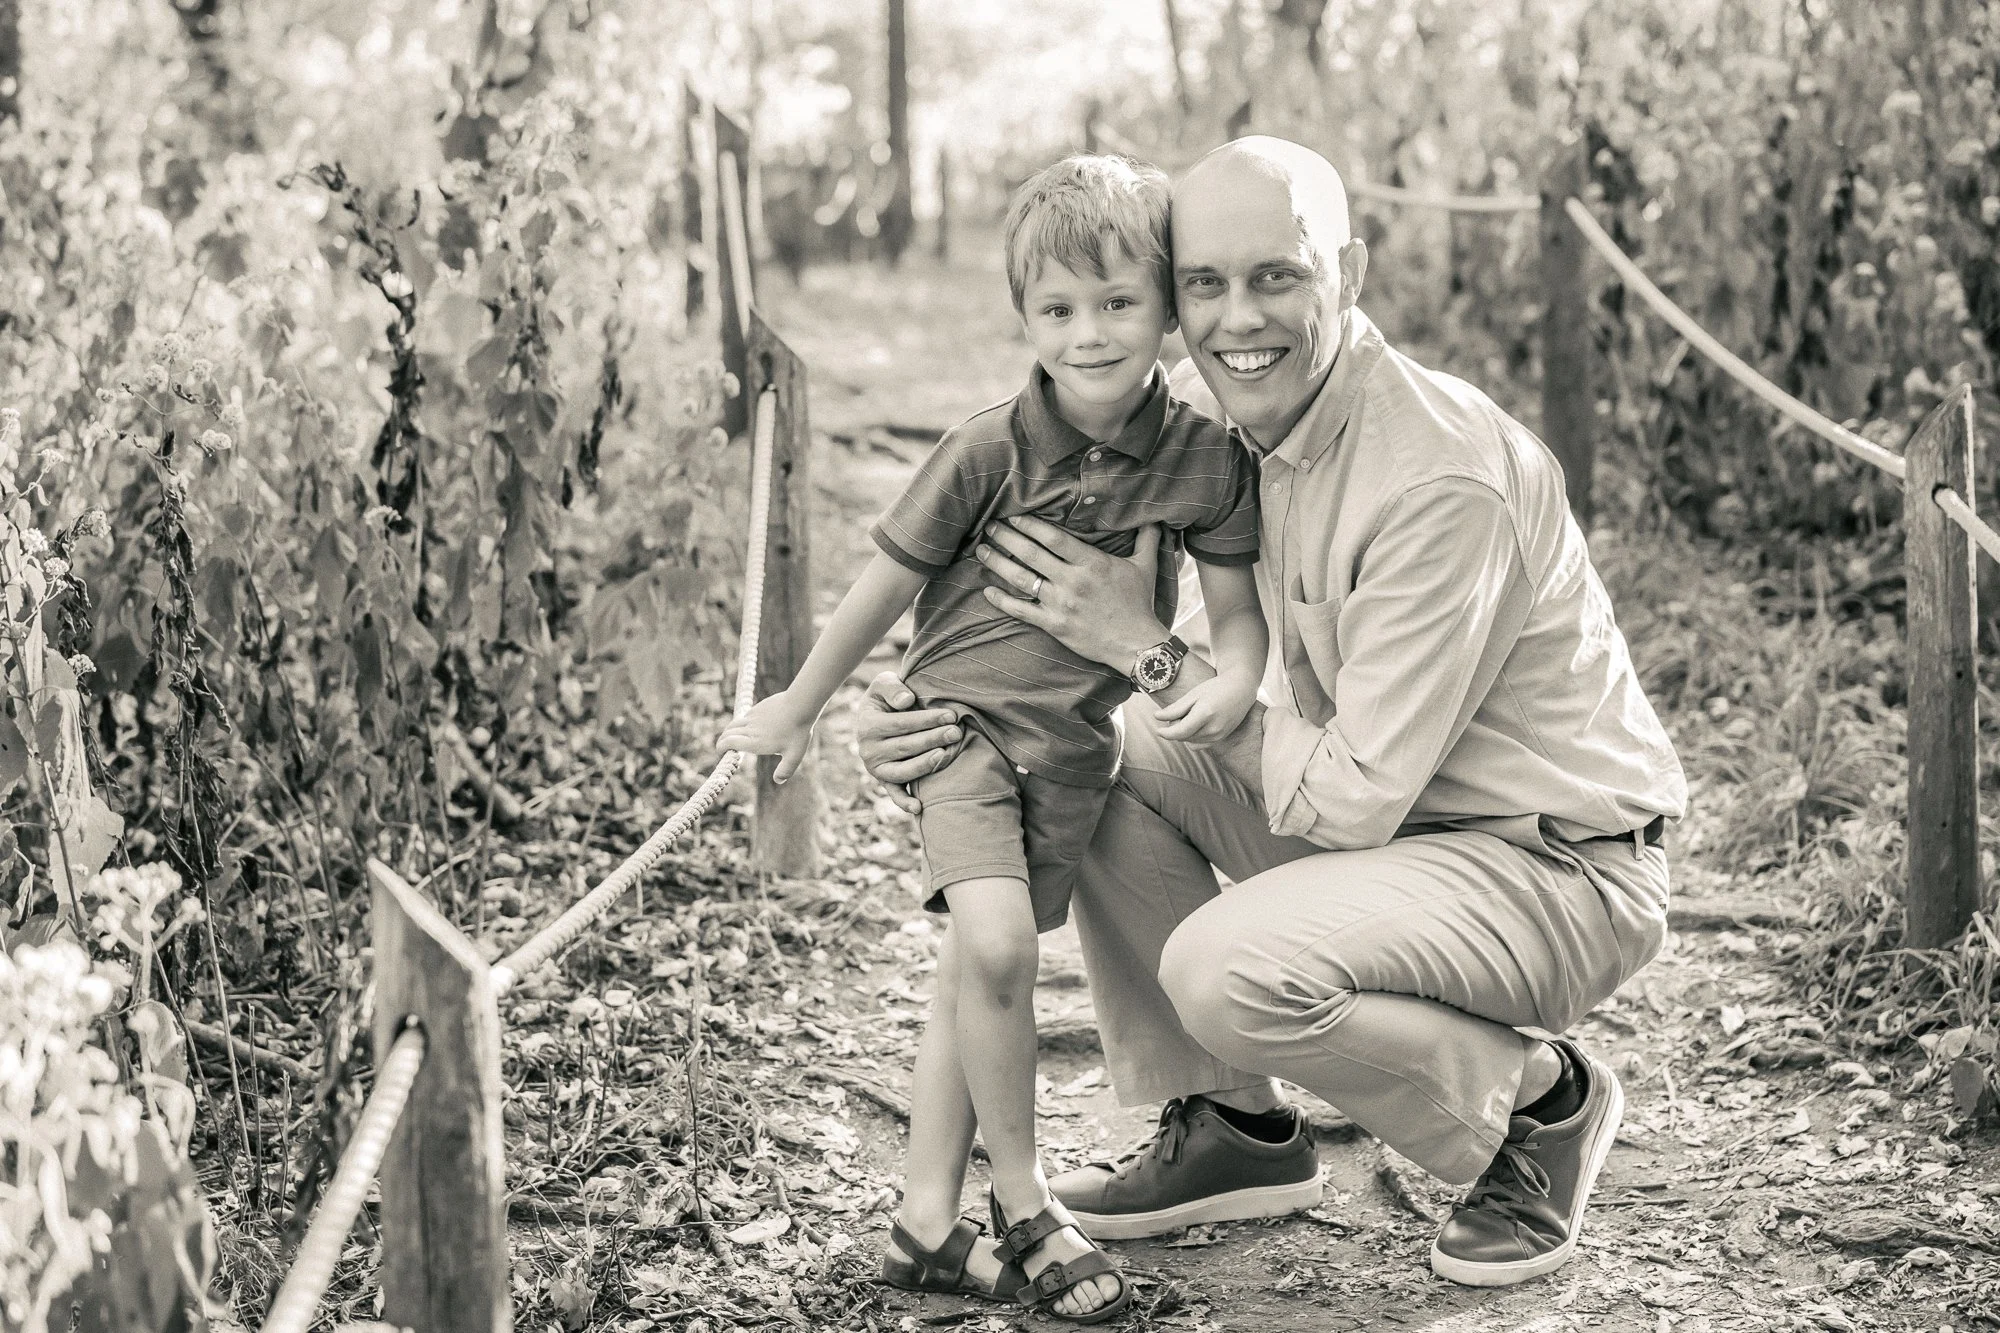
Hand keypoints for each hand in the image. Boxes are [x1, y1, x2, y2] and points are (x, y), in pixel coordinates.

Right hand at [717, 690, 815, 782]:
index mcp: (755, 742)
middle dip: (722, 741)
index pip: (728, 743)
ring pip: (734, 724)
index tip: (721, 753)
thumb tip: (778, 781)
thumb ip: (786, 770)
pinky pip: (744, 717)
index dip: (721, 748)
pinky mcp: (758, 708)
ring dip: (729, 731)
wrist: (800, 705)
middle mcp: (750, 729)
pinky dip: (741, 723)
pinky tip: (748, 727)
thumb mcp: (794, 755)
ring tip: (732, 737)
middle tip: (723, 748)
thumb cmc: (797, 731)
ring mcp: (753, 717)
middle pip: (727, 733)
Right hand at [853, 672, 962, 813]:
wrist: (877, 716)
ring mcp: (876, 769)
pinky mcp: (885, 781)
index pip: (902, 724)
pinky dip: (904, 802)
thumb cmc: (887, 697)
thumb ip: (892, 687)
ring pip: (903, 771)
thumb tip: (907, 701)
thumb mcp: (883, 683)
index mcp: (868, 726)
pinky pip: (894, 794)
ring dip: (925, 765)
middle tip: (956, 732)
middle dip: (933, 739)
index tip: (951, 715)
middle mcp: (868, 751)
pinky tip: (919, 808)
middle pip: (906, 746)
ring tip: (945, 755)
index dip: (927, 719)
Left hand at [976, 517, 1166, 669]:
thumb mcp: (1145, 567)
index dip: (1031, 524)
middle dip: (1007, 537)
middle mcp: (1072, 581)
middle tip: (990, 526)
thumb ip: (1146, 539)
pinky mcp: (1054, 625)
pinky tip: (987, 591)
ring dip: (998, 563)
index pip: (1054, 538)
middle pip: (1031, 554)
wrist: (1137, 644)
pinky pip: (1021, 611)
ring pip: (1022, 579)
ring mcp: (1061, 604)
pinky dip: (1002, 601)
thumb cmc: (1140, 604)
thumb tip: (1155, 517)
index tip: (1014, 516)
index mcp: (1092, 563)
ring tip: (981, 550)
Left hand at [1154, 671, 1257, 744]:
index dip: (1166, 733)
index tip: (1158, 730)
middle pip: (1183, 737)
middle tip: (1180, 712)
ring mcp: (1219, 735)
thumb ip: (1175, 708)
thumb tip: (1157, 717)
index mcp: (1205, 714)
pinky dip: (1193, 738)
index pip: (1180, 732)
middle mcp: (1213, 728)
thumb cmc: (1216, 688)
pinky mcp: (1221, 738)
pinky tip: (1196, 725)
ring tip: (1192, 715)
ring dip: (1184, 733)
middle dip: (1176, 728)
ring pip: (1190, 741)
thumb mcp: (1193, 694)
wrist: (1240, 689)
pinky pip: (1199, 745)